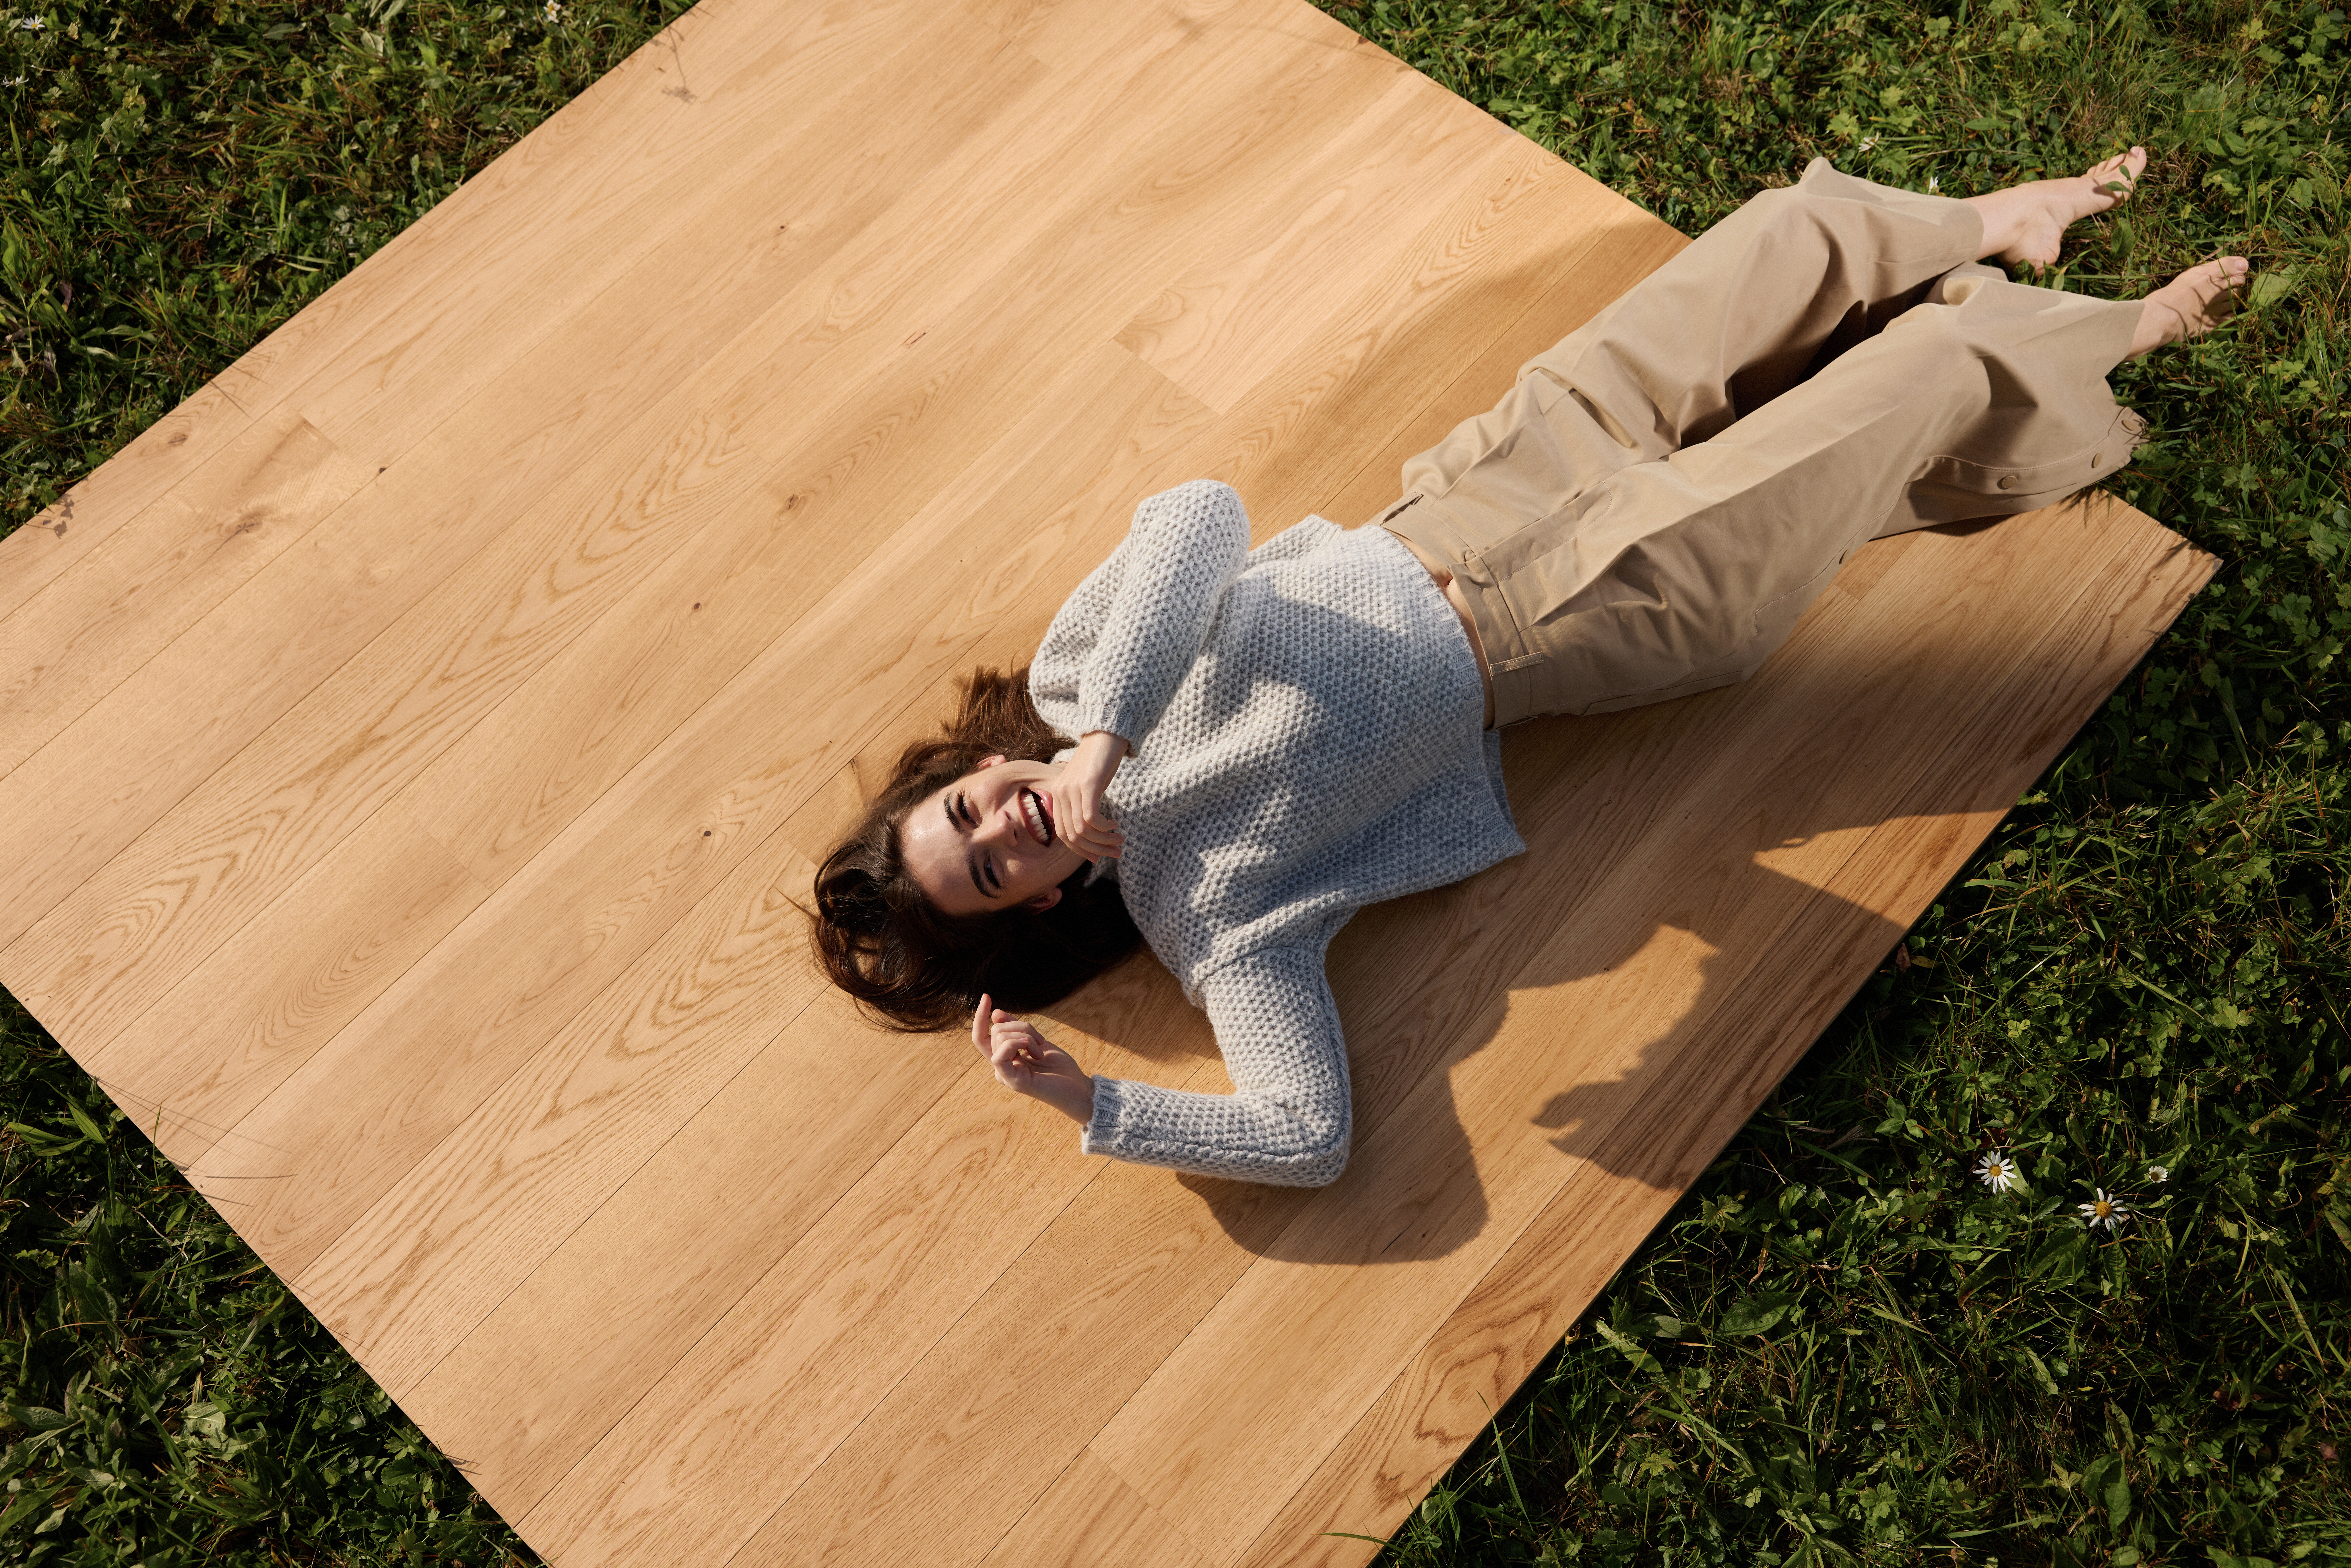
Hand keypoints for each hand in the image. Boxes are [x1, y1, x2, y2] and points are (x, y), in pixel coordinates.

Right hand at [971, 994, 1095, 1124]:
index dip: (980, 1016)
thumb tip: (995, 1014)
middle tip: (1041, 1039)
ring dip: (1026, 1034)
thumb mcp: (1037, 1040)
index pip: (982, 1036)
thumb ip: (1016, 1029)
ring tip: (1041, 1050)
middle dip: (1021, 1025)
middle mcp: (1001, 1066)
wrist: (1076, 1088)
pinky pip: (1000, 1055)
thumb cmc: (1059, 1067)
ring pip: (1000, 1037)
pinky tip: (1034, 1048)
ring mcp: (1005, 1075)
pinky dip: (1016, 1042)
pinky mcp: (1012, 1082)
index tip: (986, 996)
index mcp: (1005, 1058)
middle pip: (996, 1031)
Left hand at [1050, 730, 1127, 862]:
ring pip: (1082, 830)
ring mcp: (1071, 789)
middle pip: (1072, 835)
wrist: (1105, 734)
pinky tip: (1115, 825)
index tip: (1099, 857)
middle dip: (1095, 849)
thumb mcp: (1088, 787)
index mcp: (1057, 796)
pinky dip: (1104, 827)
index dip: (1081, 850)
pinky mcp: (1086, 784)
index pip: (1063, 833)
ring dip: (1103, 840)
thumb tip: (1092, 834)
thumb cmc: (1099, 762)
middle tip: (1115, 852)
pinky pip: (1090, 817)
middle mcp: (1060, 793)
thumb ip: (1084, 807)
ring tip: (1119, 840)